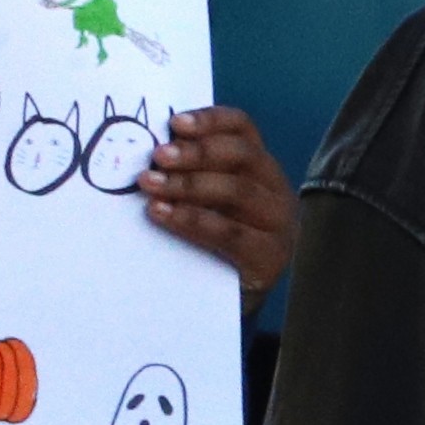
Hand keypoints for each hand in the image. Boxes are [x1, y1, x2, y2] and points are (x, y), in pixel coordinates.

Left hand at [138, 106, 300, 294]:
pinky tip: (161, 214)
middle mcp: (275, 190)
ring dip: (189, 184)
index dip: (210, 120)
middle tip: (157, 156)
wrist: (221, 304)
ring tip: (150, 184)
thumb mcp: (199, 201)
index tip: (174, 123)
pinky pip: (231, 232)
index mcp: (258, 168)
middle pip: (243, 155)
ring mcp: (279, 225)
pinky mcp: (271, 257)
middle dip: (197, 152)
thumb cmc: (205, 244)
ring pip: (238, 191)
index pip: (243, 129)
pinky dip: (193, 220)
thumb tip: (146, 148)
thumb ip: (186, 173)